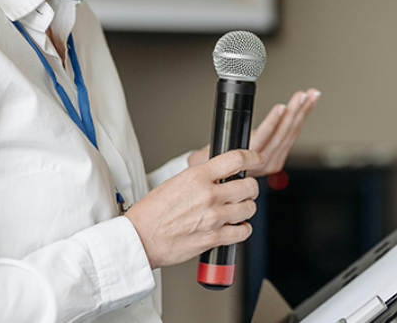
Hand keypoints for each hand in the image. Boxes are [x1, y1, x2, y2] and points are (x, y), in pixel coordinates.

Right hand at [125, 149, 260, 268]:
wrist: (139, 239)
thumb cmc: (151, 213)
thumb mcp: (175, 182)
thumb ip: (201, 178)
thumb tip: (220, 175)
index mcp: (197, 177)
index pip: (236, 159)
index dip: (252, 157)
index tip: (257, 159)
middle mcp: (209, 195)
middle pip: (249, 185)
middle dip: (250, 187)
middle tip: (245, 190)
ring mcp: (214, 217)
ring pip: (249, 208)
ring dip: (247, 208)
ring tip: (239, 209)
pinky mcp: (214, 238)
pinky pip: (243, 231)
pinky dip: (243, 229)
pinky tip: (236, 227)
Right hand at [189, 89, 319, 176]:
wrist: (219, 182)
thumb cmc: (213, 165)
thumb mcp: (211, 157)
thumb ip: (221, 150)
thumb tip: (220, 144)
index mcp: (250, 161)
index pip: (264, 138)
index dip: (274, 122)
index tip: (282, 107)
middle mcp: (266, 161)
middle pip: (283, 133)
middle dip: (295, 111)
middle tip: (303, 95)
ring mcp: (275, 159)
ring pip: (291, 132)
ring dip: (302, 112)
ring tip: (310, 95)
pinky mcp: (280, 154)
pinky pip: (293, 134)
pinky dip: (301, 117)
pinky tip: (308, 104)